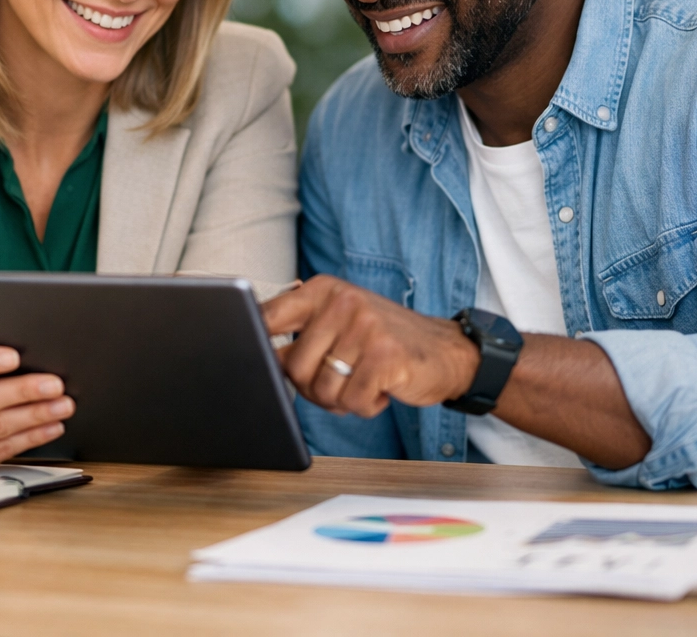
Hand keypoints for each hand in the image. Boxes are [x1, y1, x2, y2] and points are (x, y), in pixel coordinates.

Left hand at [262, 275, 479, 416]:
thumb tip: (256, 355)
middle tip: (337, 384)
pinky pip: (352, 402)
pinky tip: (382, 389)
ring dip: (340, 400)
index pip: (269, 315)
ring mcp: (366, 327)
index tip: (250, 359)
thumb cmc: (383, 340)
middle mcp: (343, 302)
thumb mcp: (341, 320)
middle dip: (311, 389)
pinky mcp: (387, 357)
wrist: (446, 351)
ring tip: (362, 382)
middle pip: (293, 367)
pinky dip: (365, 406)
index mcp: (324, 290)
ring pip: (322, 390)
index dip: (252, 342)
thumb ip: (302, 330)